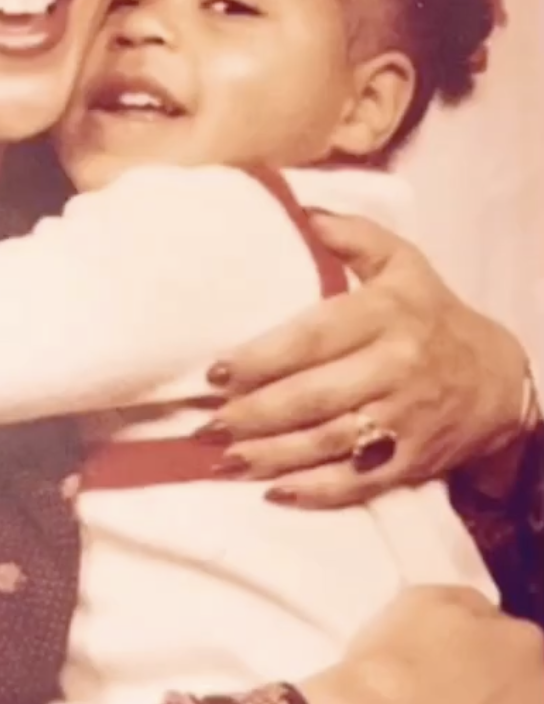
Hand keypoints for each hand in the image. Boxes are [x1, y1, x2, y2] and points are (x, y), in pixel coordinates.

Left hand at [198, 212, 527, 507]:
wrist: (498, 378)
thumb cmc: (431, 313)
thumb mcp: (401, 261)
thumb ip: (348, 234)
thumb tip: (296, 211)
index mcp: (387, 313)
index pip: (313, 338)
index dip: (261, 358)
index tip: (217, 372)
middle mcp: (398, 366)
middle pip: (313, 397)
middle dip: (254, 414)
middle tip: (205, 425)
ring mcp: (405, 418)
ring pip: (328, 442)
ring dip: (270, 456)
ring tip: (223, 459)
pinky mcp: (412, 460)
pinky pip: (358, 482)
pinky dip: (315, 492)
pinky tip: (273, 492)